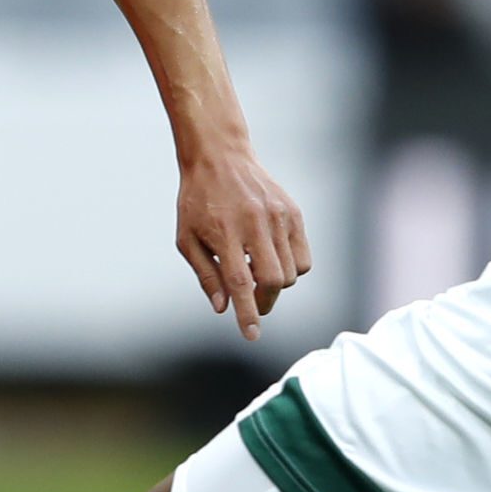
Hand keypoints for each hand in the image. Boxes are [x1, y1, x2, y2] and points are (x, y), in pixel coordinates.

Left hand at [174, 140, 311, 341]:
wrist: (219, 156)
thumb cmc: (197, 200)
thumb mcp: (186, 238)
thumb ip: (206, 275)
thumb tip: (223, 307)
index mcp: (224, 233)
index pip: (241, 283)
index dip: (247, 313)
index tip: (251, 334)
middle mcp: (255, 225)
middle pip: (273, 280)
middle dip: (264, 301)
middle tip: (253, 303)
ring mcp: (278, 218)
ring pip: (291, 272)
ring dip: (276, 285)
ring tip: (258, 273)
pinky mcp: (293, 213)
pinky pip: (303, 257)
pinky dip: (292, 269)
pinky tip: (273, 259)